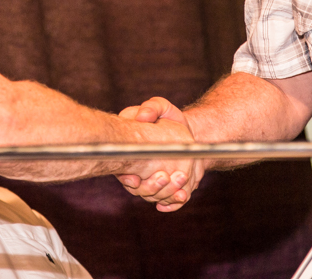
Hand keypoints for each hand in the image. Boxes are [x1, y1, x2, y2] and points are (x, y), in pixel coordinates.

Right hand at [115, 97, 203, 211]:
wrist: (189, 133)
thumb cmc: (169, 118)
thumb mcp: (161, 107)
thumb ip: (152, 107)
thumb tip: (142, 116)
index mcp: (129, 153)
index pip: (122, 171)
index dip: (127, 178)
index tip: (135, 178)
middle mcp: (138, 172)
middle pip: (139, 190)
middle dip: (151, 187)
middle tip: (165, 176)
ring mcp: (152, 182)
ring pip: (154, 198)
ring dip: (167, 193)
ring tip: (181, 179)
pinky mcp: (168, 189)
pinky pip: (169, 203)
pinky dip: (174, 203)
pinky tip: (181, 196)